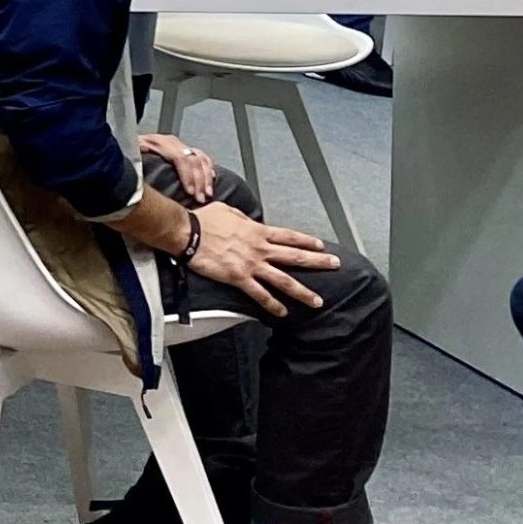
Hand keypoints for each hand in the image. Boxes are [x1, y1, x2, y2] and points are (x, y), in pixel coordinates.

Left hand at [136, 130, 216, 201]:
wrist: (127, 142)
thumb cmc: (128, 153)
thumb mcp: (130, 154)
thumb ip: (136, 159)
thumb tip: (141, 164)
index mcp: (159, 142)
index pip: (180, 158)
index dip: (187, 175)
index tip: (189, 192)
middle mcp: (172, 142)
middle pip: (193, 160)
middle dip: (199, 181)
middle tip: (201, 199)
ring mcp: (179, 144)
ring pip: (200, 158)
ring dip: (206, 177)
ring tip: (208, 194)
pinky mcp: (184, 148)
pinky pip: (202, 156)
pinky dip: (209, 168)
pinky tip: (211, 180)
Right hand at [178, 197, 336, 315]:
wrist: (187, 233)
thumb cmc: (204, 220)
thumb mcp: (228, 211)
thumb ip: (243, 218)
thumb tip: (249, 221)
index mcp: (257, 231)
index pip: (289, 236)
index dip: (307, 241)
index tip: (321, 246)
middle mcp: (259, 248)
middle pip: (295, 256)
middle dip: (318, 262)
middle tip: (335, 265)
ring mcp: (251, 264)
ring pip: (284, 280)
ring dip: (303, 291)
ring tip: (318, 301)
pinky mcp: (239, 278)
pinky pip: (260, 294)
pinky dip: (272, 305)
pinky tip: (283, 312)